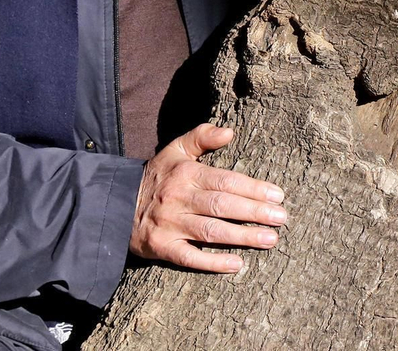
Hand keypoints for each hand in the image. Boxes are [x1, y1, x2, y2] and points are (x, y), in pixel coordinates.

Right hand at [129, 123, 286, 272]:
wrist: (116, 204)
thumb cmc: (157, 177)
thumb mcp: (175, 150)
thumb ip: (202, 137)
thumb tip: (229, 132)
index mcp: (186, 174)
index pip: (226, 181)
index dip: (253, 188)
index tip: (278, 195)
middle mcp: (178, 199)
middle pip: (222, 206)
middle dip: (255, 212)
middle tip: (282, 218)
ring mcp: (169, 224)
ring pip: (211, 231)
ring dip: (243, 237)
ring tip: (270, 239)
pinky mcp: (161, 247)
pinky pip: (189, 257)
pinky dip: (213, 263)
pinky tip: (236, 265)